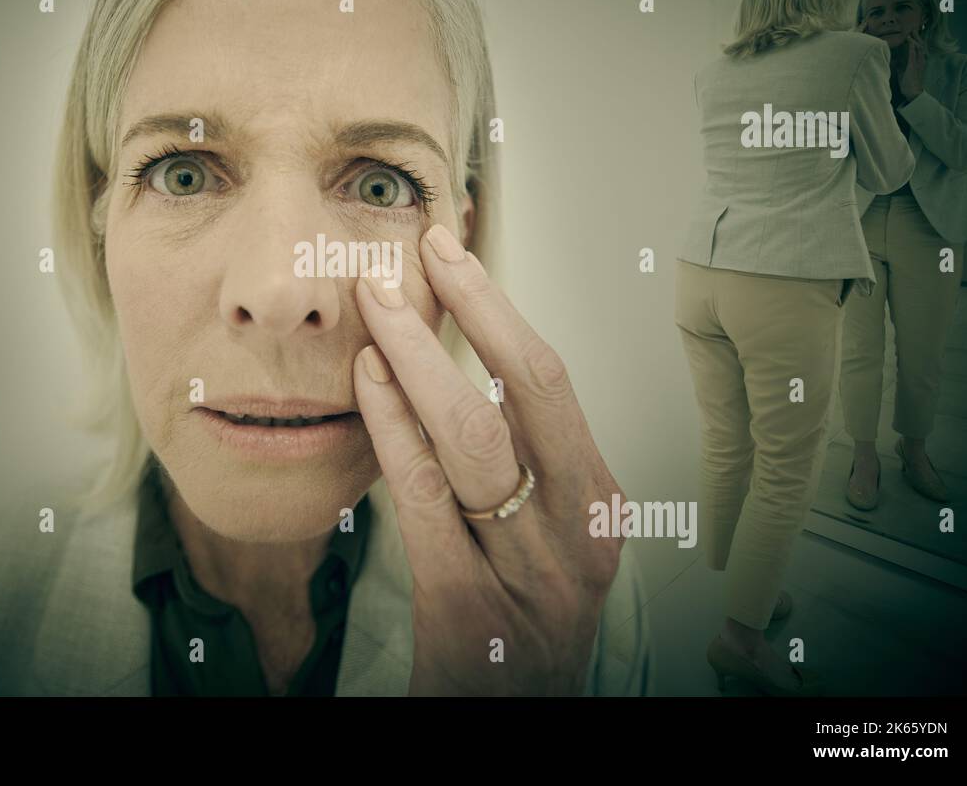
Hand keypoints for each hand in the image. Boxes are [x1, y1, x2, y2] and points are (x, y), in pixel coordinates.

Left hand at [352, 224, 626, 694]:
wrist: (510, 717)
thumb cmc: (520, 619)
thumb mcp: (545, 536)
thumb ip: (521, 462)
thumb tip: (458, 358)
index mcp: (599, 503)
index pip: (550, 381)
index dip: (498, 308)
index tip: (452, 251)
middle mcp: (579, 532)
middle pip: (526, 391)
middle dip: (472, 307)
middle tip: (418, 249)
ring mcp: (529, 571)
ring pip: (473, 436)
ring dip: (419, 355)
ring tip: (376, 299)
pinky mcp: (469, 606)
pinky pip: (425, 497)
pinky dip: (394, 428)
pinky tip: (366, 381)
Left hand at [898, 29, 925, 101]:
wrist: (913, 92)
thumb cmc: (908, 83)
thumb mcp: (903, 72)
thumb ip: (900, 65)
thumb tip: (895, 60)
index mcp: (919, 61)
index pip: (918, 48)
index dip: (915, 40)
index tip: (911, 33)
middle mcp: (920, 60)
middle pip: (920, 45)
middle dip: (916, 36)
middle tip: (912, 28)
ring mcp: (918, 62)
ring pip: (918, 46)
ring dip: (914, 38)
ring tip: (910, 31)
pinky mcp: (914, 65)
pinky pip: (913, 53)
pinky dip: (911, 45)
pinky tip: (908, 39)